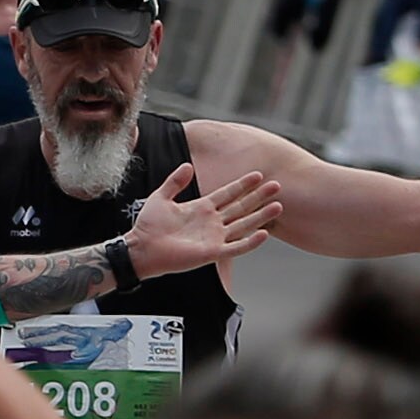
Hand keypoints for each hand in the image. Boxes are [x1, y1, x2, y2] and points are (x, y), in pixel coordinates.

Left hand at [126, 164, 280, 278]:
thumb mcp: (161, 197)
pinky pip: (236, 247)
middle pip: (241, 207)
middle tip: (277, 185)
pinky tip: (265, 233)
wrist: (141, 248)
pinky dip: (250, 242)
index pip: (228, 193)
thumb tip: (187, 165)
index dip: (242, 184)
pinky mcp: (212, 253)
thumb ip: (174, 182)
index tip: (258, 174)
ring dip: (261, 216)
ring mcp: (214, 237)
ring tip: (278, 206)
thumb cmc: (148, 225)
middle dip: (258, 196)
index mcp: (201, 208)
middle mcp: (212, 222)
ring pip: (243, 224)